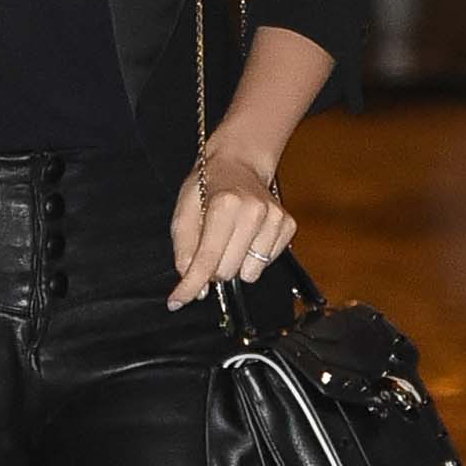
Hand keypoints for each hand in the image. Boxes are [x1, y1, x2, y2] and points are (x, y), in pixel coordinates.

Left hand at [168, 149, 296, 307]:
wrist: (239, 164)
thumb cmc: (207, 188)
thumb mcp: (184, 212)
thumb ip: (184, 249)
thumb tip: (193, 285)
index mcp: (224, 205)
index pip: (207, 259)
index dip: (190, 285)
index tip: (177, 302)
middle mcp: (254, 212)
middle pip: (227, 271)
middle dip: (213, 268)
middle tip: (210, 246)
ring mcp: (275, 218)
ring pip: (249, 272)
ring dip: (235, 263)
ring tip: (230, 237)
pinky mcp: (288, 225)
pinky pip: (267, 263)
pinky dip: (253, 257)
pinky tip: (247, 236)